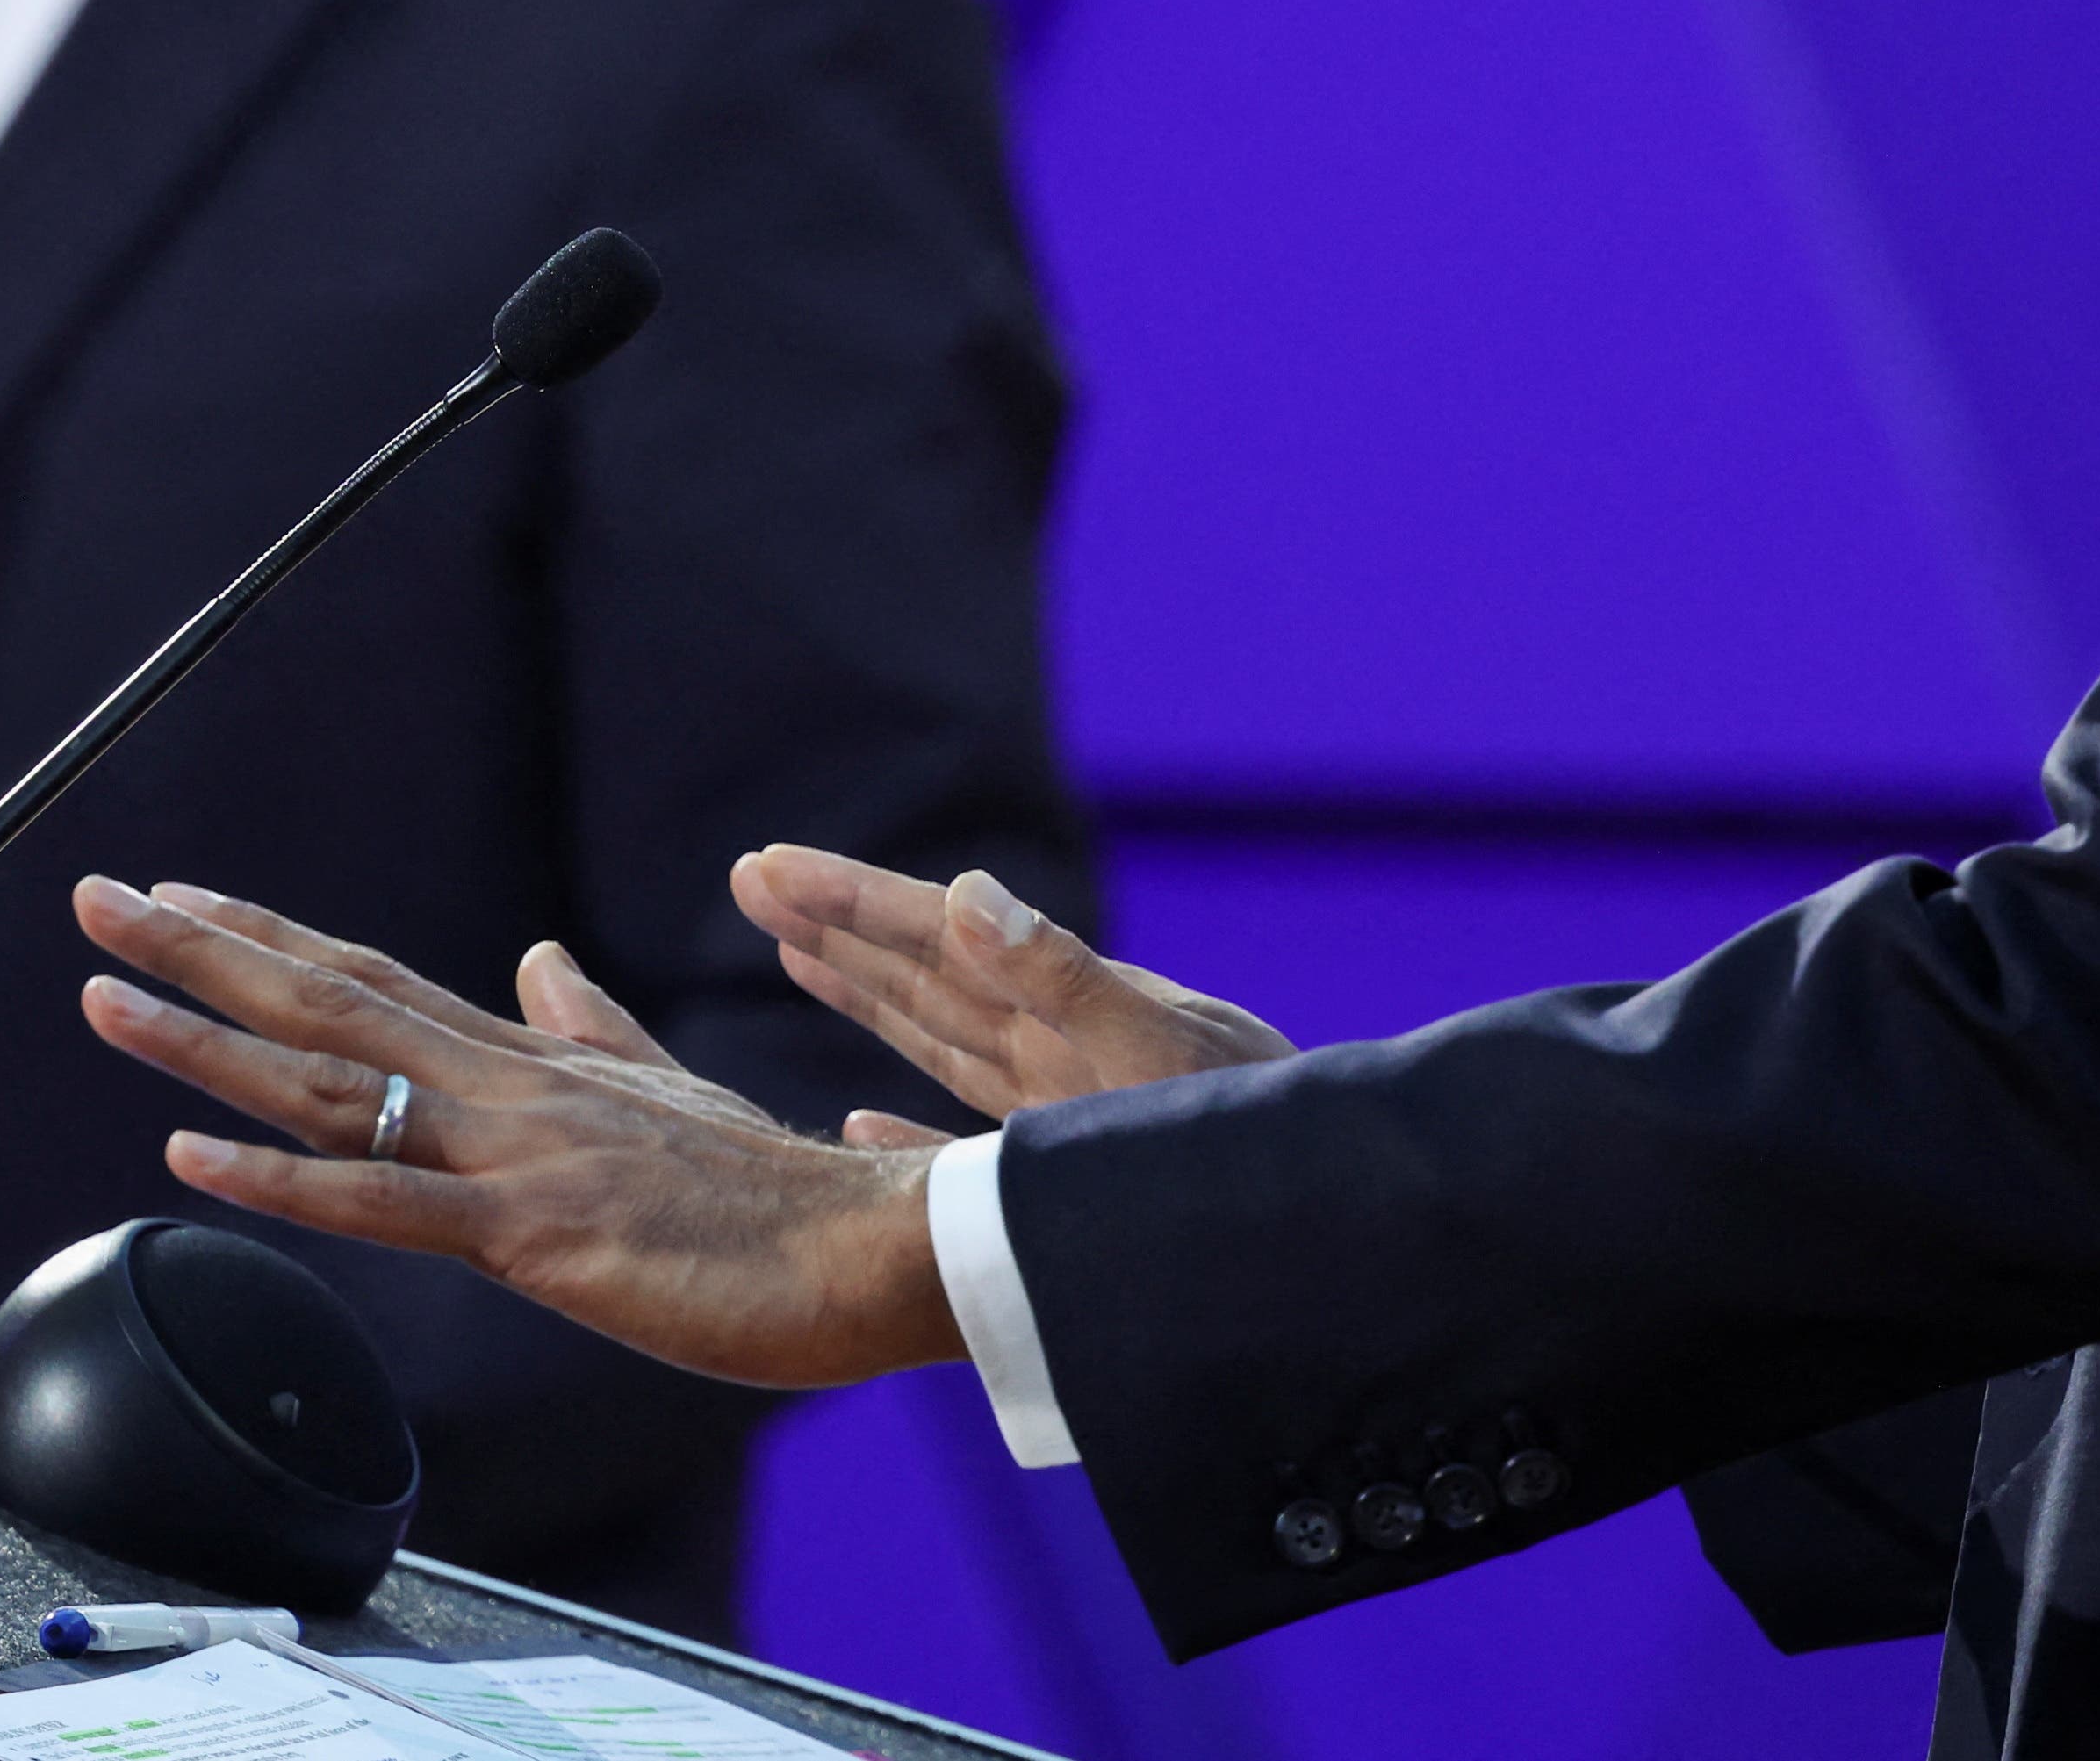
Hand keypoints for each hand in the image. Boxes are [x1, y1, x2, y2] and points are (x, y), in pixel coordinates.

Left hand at [71, 877, 959, 1392]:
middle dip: (202, 950)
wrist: (873, 1246)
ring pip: (333, 1084)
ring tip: (105, 997)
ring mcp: (517, 1154)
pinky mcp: (536, 1232)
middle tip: (96, 899)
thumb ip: (594, 1031)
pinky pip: (383, 1203)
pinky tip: (189, 1156)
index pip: (375, 983)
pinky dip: (279, 1179)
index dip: (271, 938)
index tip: (180, 897)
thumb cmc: (780, 1197)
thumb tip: (538, 963)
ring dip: (206, 1039)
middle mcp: (510, 1087)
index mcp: (536, 1065)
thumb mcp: (671, 1100)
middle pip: (328, 1003)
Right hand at [730, 844, 1291, 1147]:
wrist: (1349, 1233)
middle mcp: (1067, 1053)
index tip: (766, 866)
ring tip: (795, 950)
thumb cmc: (1260, 1153)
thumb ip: (1067, 981)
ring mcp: (1073, 1116)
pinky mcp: (1079, 1187)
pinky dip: (905, 1144)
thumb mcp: (1159, 1060)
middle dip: (841, 926)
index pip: (942, 943)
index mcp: (1075, 1016)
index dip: (852, 903)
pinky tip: (857, 1129)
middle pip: (931, 974)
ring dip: (870, 996)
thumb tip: (965, 892)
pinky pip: (966, 1158)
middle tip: (750, 876)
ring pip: (945, 1041)